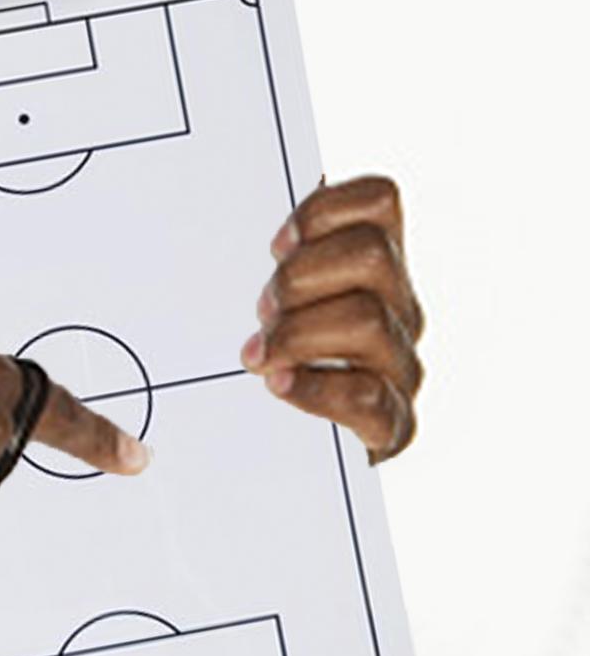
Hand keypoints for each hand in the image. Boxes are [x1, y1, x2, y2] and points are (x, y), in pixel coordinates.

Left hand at [241, 174, 424, 464]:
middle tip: (261, 310)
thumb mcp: (278, 301)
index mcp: (374, 268)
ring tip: (259, 355)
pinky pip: (364, 395)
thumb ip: (278, 258)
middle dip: (300, 277)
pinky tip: (278, 385)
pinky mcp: (391, 422)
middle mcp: (398, 308)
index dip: (323, 210)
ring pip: (369, 320)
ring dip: (299, 333)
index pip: (380, 201)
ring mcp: (400, 365)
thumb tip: (255, 200)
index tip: (277, 246)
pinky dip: (312, 388)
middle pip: (372, 255)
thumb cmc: (283, 363)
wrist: (297, 454)